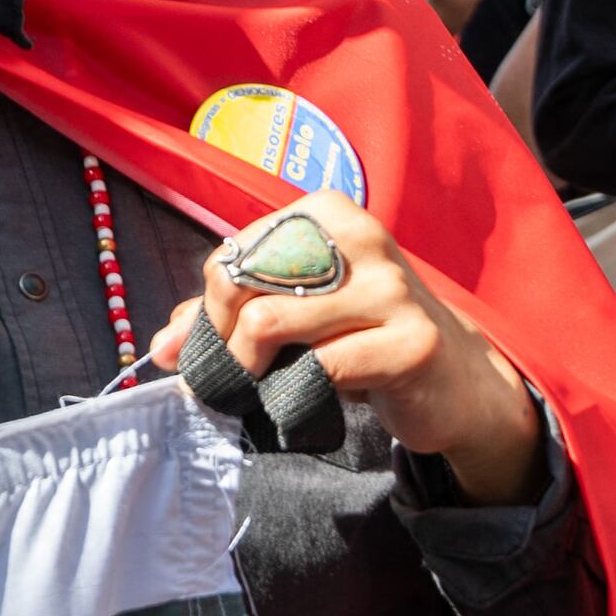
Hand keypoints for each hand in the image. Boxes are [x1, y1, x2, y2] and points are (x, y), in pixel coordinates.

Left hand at [150, 195, 541, 501]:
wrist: (456, 381)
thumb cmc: (363, 338)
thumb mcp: (298, 315)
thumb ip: (227, 319)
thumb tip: (160, 350)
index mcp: (328, 214)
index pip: (234, 254)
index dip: (209, 311)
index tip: (212, 350)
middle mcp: (362, 238)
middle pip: (245, 283)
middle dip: (221, 340)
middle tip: (229, 378)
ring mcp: (392, 288)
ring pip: (272, 323)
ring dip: (249, 373)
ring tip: (260, 391)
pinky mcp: (413, 342)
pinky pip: (321, 367)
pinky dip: (293, 394)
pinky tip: (303, 402)